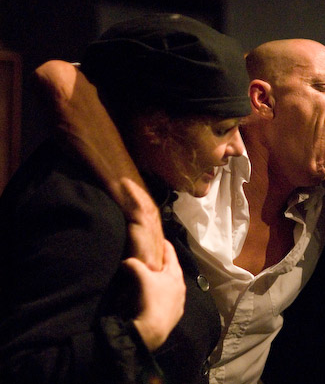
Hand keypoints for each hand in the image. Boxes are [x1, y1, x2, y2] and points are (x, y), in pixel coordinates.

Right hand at [35, 60, 163, 269]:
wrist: (84, 115)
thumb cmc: (92, 140)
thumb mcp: (107, 176)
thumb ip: (113, 194)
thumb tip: (110, 208)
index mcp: (138, 194)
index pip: (150, 231)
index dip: (152, 254)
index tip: (154, 278)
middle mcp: (142, 195)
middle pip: (155, 236)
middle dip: (157, 263)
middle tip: (158, 293)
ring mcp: (136, 191)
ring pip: (152, 233)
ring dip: (154, 260)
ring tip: (156, 287)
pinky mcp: (126, 187)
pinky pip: (138, 220)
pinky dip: (143, 242)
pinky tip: (145, 261)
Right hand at [126, 239, 185, 350]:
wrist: (152, 330)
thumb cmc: (150, 300)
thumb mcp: (141, 277)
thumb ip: (134, 264)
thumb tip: (127, 261)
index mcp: (175, 275)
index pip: (171, 255)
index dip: (165, 245)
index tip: (161, 239)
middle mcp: (181, 287)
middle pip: (173, 270)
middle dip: (164, 264)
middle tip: (155, 258)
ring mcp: (179, 301)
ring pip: (172, 286)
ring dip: (164, 281)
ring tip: (154, 278)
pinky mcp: (175, 314)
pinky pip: (169, 299)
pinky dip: (163, 295)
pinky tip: (155, 297)